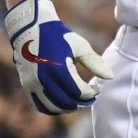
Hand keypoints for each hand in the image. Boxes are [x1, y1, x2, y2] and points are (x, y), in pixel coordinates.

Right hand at [4, 0, 112, 114]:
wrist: (29, 28)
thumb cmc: (58, 36)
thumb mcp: (79, 46)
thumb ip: (94, 63)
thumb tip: (110, 77)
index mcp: (58, 69)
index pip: (80, 92)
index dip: (92, 93)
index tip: (98, 87)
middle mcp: (43, 79)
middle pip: (68, 103)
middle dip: (83, 102)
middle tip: (91, 96)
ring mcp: (33, 84)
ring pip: (54, 108)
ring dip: (69, 107)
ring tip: (79, 100)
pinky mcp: (27, 85)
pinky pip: (41, 105)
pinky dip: (54, 108)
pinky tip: (64, 102)